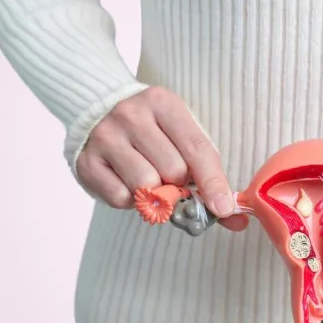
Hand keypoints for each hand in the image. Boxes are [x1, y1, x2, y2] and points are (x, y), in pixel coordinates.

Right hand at [75, 86, 248, 230]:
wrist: (98, 111)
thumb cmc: (152, 131)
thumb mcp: (182, 138)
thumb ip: (207, 175)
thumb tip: (235, 218)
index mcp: (163, 103)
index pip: (196, 148)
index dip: (213, 182)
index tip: (223, 207)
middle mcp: (131, 115)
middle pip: (172, 171)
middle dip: (180, 186)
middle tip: (174, 182)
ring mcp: (106, 137)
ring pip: (146, 186)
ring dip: (156, 195)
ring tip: (152, 182)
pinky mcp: (87, 162)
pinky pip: (120, 198)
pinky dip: (131, 201)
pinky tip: (128, 183)